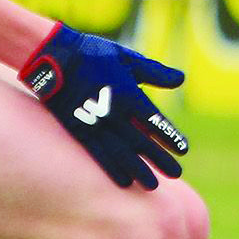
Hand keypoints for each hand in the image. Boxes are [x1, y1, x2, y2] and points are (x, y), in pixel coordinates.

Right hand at [20, 24, 190, 189]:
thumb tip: (181, 79)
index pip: (155, 122)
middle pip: (142, 142)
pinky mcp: (79, 130)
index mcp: (129, 94)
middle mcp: (115, 113)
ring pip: (122, 153)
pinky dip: (112, 168)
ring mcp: (96, 124)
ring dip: (139, 170)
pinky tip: (123, 181)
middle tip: (176, 172)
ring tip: (152, 185)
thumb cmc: (93, 54)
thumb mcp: (127, 58)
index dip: (170, 136)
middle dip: (159, 158)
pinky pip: (99, 154)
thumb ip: (154, 72)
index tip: (183, 149)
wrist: (54, 57)